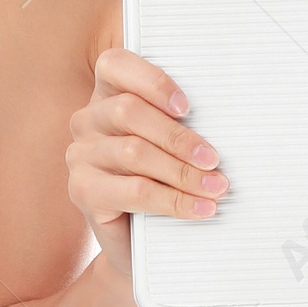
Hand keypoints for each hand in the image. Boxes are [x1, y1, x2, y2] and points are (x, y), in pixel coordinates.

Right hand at [66, 47, 228, 278]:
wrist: (137, 241)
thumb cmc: (161, 180)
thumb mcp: (169, 145)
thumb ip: (181, 123)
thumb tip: (227, 121)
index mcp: (107, 94)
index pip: (115, 65)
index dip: (151, 81)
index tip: (187, 107)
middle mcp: (87, 121)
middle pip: (129, 111)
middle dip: (179, 137)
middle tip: (214, 159)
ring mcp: (81, 156)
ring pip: (134, 153)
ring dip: (182, 172)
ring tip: (216, 187)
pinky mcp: (83, 192)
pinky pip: (134, 191)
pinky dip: (174, 201)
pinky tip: (200, 208)